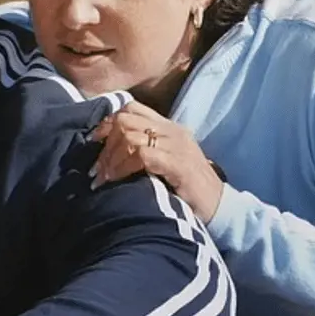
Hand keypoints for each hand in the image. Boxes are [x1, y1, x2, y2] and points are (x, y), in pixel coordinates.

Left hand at [88, 101, 224, 222]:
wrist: (220, 207)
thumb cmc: (188, 188)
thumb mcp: (165, 162)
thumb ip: (144, 150)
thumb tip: (107, 151)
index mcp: (169, 127)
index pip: (132, 109)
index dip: (108, 122)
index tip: (94, 142)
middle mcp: (173, 131)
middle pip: (126, 120)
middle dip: (106, 144)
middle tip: (97, 169)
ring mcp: (177, 146)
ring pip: (131, 137)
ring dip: (111, 159)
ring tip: (103, 178)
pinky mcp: (179, 164)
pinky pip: (142, 155)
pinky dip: (124, 167)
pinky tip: (117, 180)